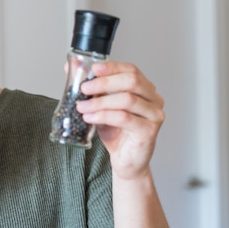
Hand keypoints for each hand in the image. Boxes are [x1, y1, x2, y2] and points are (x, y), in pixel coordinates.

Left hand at [76, 62, 164, 179]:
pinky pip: (124, 118)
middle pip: (131, 81)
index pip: (132, 70)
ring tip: (82, 107)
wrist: (125, 160)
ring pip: (127, 99)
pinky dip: (103, 116)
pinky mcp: (149, 130)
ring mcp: (154, 115)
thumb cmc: (116, 132)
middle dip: (104, 83)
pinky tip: (90, 118)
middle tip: (84, 88)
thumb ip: (92, 88)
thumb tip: (74, 67)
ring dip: (100, 102)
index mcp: (145, 89)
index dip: (112, 67)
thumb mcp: (101, 106)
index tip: (93, 68)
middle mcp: (154, 100)